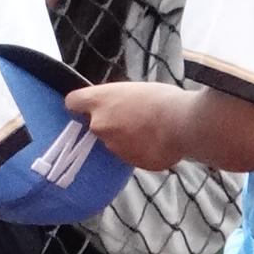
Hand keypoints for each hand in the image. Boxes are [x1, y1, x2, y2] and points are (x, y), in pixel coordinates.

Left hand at [72, 78, 196, 172]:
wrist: (181, 123)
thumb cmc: (161, 99)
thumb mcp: (133, 90)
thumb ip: (116, 100)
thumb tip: (117, 106)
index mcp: (98, 101)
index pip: (72, 102)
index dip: (80, 105)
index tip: (87, 107)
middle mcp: (99, 125)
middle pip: (95, 126)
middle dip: (108, 124)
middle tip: (129, 120)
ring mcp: (112, 147)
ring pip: (112, 143)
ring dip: (124, 139)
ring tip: (147, 132)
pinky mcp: (128, 163)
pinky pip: (129, 155)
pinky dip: (138, 151)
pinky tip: (154, 144)